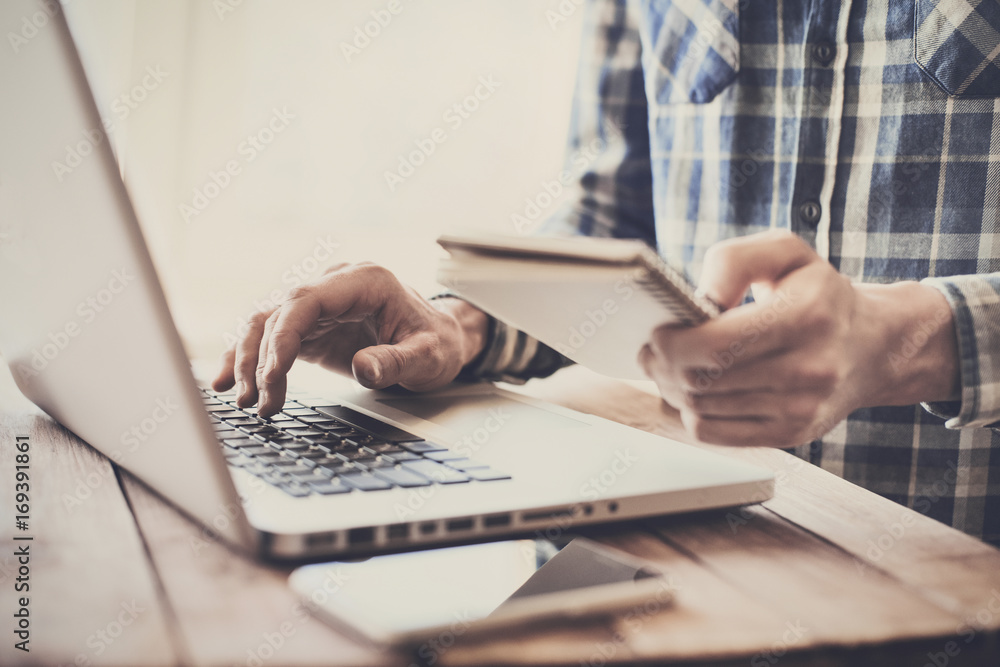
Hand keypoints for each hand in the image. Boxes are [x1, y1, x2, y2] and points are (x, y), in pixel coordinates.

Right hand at [212, 262, 487, 417]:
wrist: (442, 340)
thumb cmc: (438, 343)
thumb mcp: (429, 355)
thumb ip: (397, 361)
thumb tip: (366, 368)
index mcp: (364, 280)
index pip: (306, 300)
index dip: (281, 336)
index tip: (270, 375)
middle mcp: (335, 285)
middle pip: (278, 312)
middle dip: (260, 357)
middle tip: (258, 401)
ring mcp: (320, 304)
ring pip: (266, 323)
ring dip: (248, 361)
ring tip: (246, 401)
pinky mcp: (312, 326)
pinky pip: (270, 337)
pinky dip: (247, 358)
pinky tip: (226, 382)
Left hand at [638, 230, 959, 447]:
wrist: (873, 346)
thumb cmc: (819, 295)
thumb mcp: (785, 253)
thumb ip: (735, 261)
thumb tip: (700, 300)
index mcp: (806, 316)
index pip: (716, 343)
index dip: (672, 341)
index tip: (659, 330)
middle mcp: (808, 368)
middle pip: (702, 378)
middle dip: (663, 364)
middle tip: (653, 349)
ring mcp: (800, 408)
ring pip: (701, 408)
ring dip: (672, 388)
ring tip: (671, 366)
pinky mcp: (790, 434)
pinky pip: (714, 432)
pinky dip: (692, 412)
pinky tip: (695, 391)